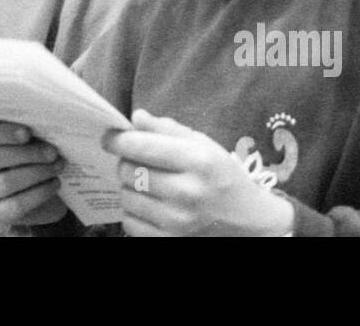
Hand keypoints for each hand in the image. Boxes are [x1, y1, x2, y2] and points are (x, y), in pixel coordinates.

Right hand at [0, 120, 67, 228]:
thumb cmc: (34, 158)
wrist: (38, 192)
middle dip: (27, 154)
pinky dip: (40, 193)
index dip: (4, 132)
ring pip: (5, 182)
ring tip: (58, 166)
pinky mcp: (1, 212)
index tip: (28, 132)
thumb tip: (50, 123)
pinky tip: (55, 183)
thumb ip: (34, 131)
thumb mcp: (33, 141)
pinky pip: (17, 204)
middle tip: (53, 152)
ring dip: (37, 173)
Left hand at [101, 109, 294, 236]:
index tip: (110, 136)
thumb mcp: (204, 145)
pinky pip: (129, 223)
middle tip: (134, 160)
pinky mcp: (169, 242)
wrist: (249, 224)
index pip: (140, 146)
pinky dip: (134, 212)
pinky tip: (150, 205)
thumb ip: (168, 129)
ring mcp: (177, 222)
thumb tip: (135, 117)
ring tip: (146, 183)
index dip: (117, 139)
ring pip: (126, 196)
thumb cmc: (222, 177)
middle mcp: (187, 192)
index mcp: (197, 161)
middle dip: (125, 161)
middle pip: (128, 171)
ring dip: (129, 187)